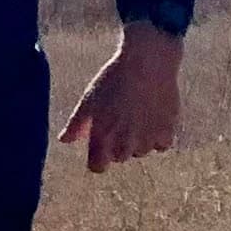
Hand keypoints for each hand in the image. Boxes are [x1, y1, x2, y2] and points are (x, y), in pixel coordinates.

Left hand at [58, 21, 182, 172]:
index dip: (97, 161)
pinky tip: (152, 116)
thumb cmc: (113, 79)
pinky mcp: (167, 133)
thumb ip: (76, 124)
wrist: (147, 63)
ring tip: (135, 113)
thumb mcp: (89, 99)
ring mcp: (147, 140)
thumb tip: (63, 140)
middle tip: (119, 119)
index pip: (97, 167)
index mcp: (102, 136)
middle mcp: (125, 143)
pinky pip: (161, 145)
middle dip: (117, 145)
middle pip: (120, 158)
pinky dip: (157, 136)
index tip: (99, 150)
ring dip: (137, 140)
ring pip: (141, 151)